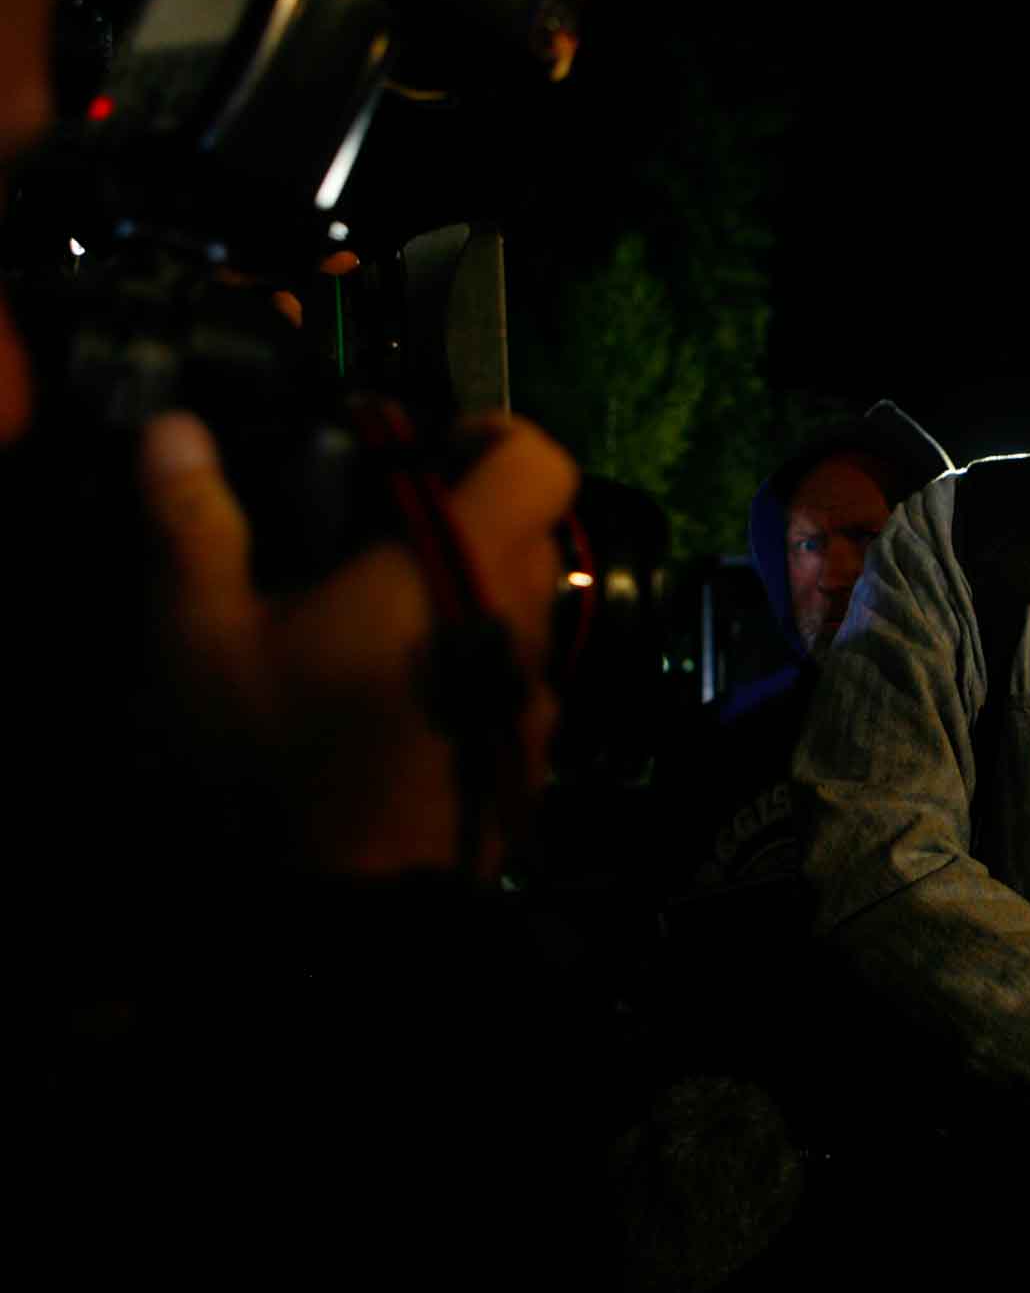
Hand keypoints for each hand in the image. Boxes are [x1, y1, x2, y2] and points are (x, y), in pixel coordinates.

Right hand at [138, 407, 575, 876]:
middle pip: (533, 531)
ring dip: (473, 593)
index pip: (541, 463)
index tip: (426, 450)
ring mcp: (540, 692)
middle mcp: (524, 620)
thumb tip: (176, 429)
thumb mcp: (206, 640)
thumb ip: (195, 524)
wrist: (351, 912)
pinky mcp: (535, 752)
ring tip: (384, 619)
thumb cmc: (281, 761)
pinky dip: (478, 663)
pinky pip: (520, 676)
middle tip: (382, 530)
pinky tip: (404, 695)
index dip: (496, 437)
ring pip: (530, 607)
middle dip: (470, 516)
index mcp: (464, 568)